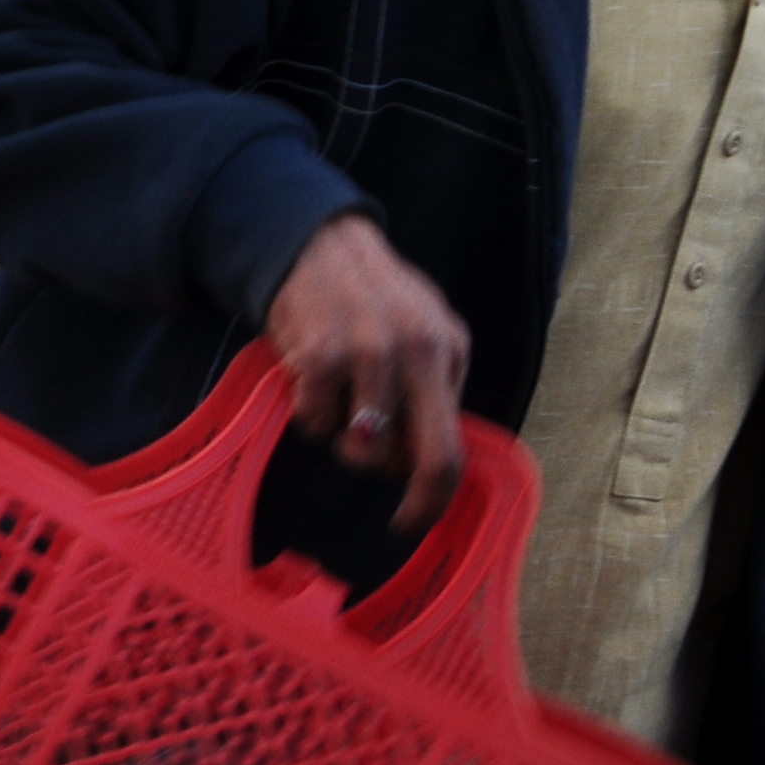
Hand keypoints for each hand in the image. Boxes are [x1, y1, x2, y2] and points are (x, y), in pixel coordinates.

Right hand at [264, 213, 470, 531]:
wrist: (317, 245)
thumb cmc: (373, 296)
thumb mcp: (425, 330)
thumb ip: (436, 386)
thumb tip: (427, 457)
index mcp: (444, 349)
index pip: (454, 444)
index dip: (439, 496)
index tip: (422, 519)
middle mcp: (413, 352)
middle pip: (423, 458)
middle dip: (412, 498)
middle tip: (399, 517)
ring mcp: (366, 355)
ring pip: (362, 449)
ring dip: (349, 441)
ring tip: (344, 406)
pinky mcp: (318, 358)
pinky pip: (314, 423)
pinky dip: (311, 414)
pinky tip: (314, 381)